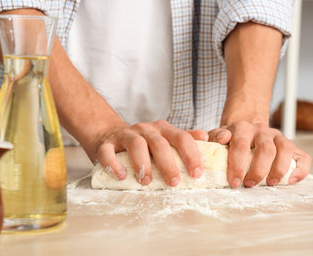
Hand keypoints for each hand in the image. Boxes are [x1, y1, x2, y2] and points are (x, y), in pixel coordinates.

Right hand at [92, 120, 207, 186]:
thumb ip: (185, 139)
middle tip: (174, 182)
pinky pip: (108, 152)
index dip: (191, 155)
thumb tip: (206, 137)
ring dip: (142, 164)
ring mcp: (126, 135)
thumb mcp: (166, 137)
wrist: (110, 134)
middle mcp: (146, 130)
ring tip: (146, 182)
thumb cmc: (144, 142)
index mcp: (164, 129)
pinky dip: (114, 164)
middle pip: (160, 143)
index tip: (197, 173)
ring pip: (136, 145)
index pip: (181, 138)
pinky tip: (121, 176)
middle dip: (168, 164)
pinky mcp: (106, 144)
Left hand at [208, 121, 310, 187]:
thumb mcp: (217, 136)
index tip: (233, 181)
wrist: (246, 129)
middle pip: (265, 149)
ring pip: (285, 149)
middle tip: (249, 184)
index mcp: (242, 128)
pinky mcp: (292, 147)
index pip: (240, 144)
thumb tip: (216, 139)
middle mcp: (262, 131)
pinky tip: (290, 181)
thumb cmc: (231, 139)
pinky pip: (303, 157)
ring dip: (278, 169)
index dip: (237, 164)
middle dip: (258, 170)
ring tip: (270, 183)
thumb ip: (214, 137)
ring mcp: (278, 138)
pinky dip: (300, 171)